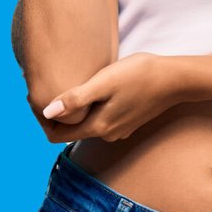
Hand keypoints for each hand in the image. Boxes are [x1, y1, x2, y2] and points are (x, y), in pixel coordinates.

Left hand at [39, 53, 181, 142]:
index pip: (57, 135)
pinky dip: (93, 107)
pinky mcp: (128, 121)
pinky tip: (95, 88)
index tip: (36, 97)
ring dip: (77, 109)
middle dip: (58, 113)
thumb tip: (47, 113)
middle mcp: (107, 134)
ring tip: (70, 83)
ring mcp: (119, 129)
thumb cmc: (139, 75)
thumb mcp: (104, 83)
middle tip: (47, 85)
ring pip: (87, 123)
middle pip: (71, 130)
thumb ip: (76, 99)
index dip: (43, 119)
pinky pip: (102, 117)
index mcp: (98, 127)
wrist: (175, 79)